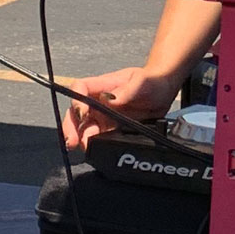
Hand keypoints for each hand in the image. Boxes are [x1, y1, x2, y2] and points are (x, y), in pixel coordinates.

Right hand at [60, 66, 182, 148]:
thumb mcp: (143, 82)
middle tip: (72, 140)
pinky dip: (94, 147)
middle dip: (71, 127)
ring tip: (86, 148)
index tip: (82, 113)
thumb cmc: (152, 81)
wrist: (164, 93)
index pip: (80, 89)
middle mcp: (98, 103)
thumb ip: (128, 90)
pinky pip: (98, 140)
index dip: (77, 100)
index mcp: (102, 87)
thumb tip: (110, 100)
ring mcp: (103, 118)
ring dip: (81, 139)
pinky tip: (95, 152)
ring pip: (84, 129)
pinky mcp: (111, 131)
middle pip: (75, 112)